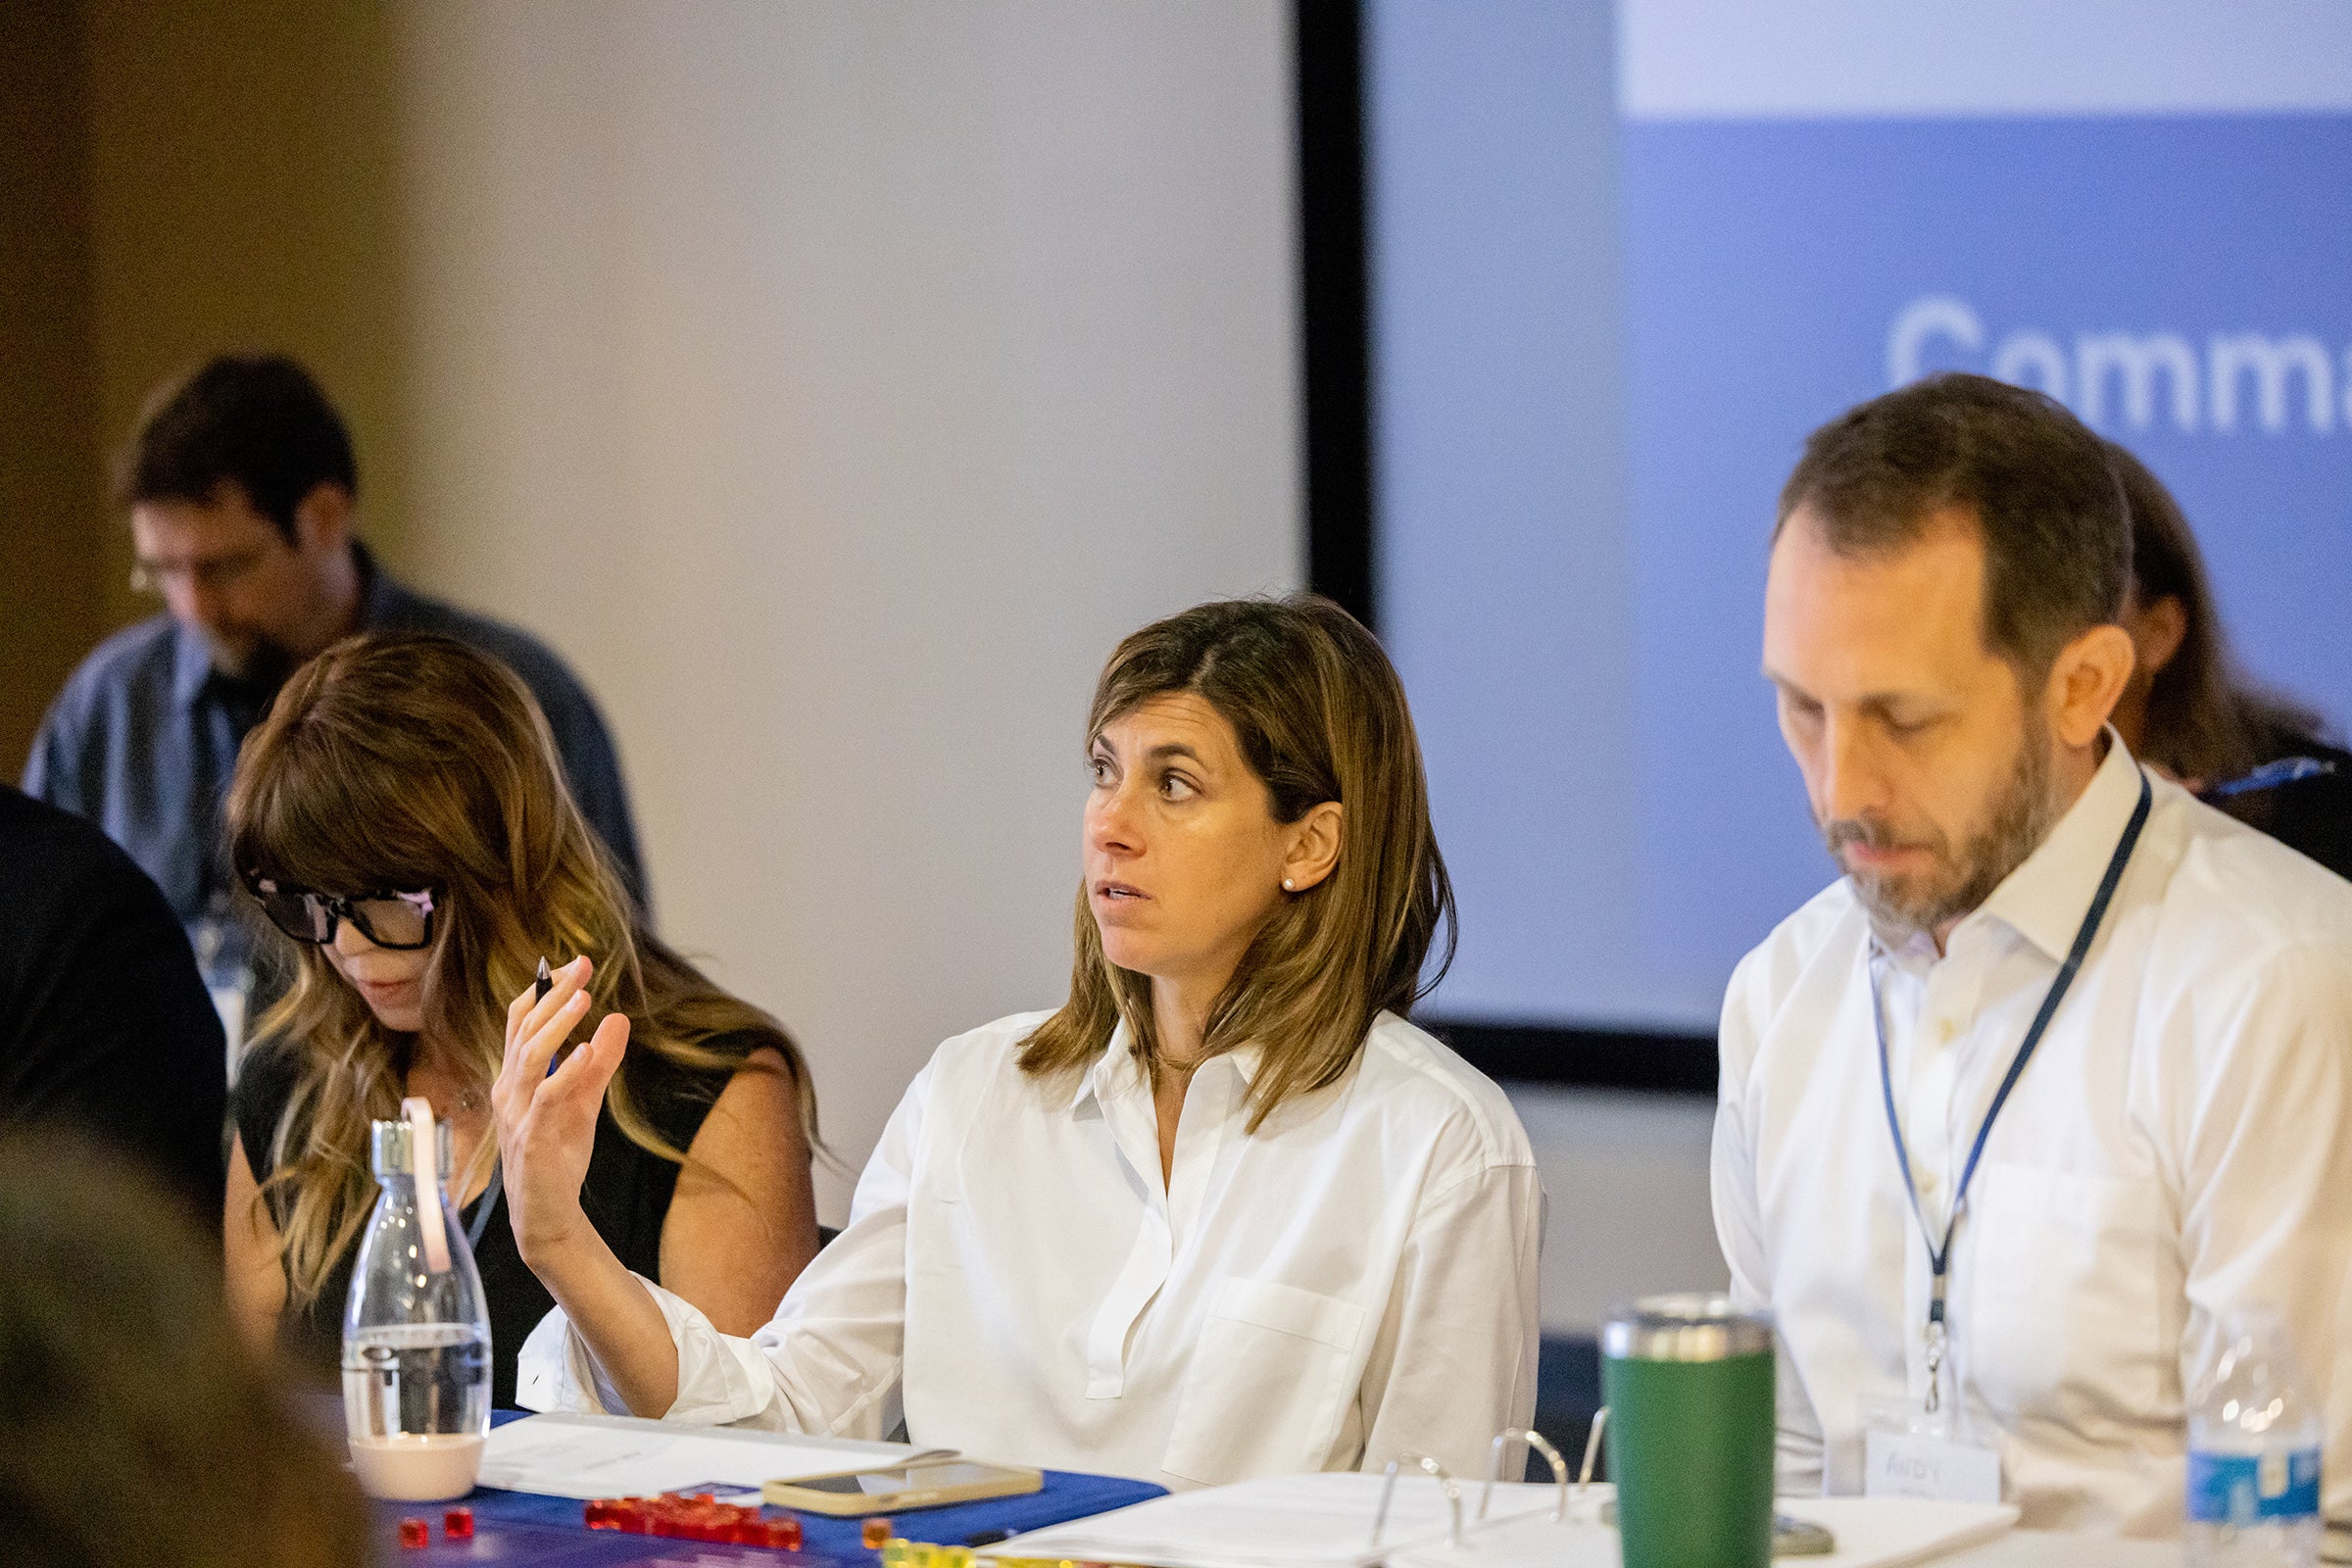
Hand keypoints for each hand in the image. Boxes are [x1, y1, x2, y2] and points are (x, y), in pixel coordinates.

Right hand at [491, 955, 630, 1266]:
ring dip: (557, 1025)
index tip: (575, 964)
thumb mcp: (584, 1100)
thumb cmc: (557, 1154)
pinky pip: (545, 1098)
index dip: (544, 990)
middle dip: (553, 995)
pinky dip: (564, 1073)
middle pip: (524, 1031)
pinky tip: (583, 1051)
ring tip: (584, 997)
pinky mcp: (532, 1137)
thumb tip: (617, 1017)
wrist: (545, 1211)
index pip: (521, 1023)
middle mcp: (510, 1089)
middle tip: (582, 967)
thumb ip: (600, 1061)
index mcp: (516, 1077)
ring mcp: (517, 1113)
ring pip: (529, 1057)